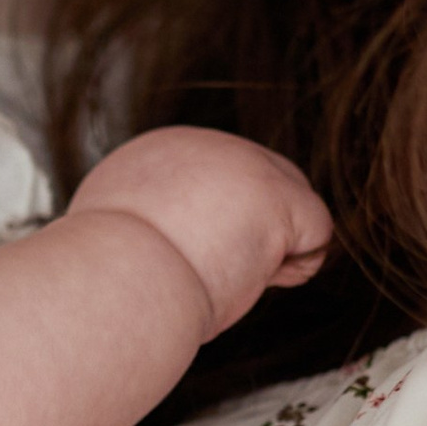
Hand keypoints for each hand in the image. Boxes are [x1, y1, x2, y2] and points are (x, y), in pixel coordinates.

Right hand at [68, 126, 333, 333]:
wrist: (114, 281)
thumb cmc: (110, 281)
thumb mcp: (119, 232)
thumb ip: (152, 221)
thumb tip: (170, 245)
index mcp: (159, 153)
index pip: (216, 184)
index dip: (214, 230)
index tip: (182, 263)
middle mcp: (204, 144)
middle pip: (260, 187)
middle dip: (248, 235)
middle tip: (207, 273)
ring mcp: (245, 163)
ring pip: (291, 210)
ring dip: (267, 253)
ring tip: (222, 275)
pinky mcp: (279, 194)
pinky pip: (316, 232)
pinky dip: (293, 267)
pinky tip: (253, 277)